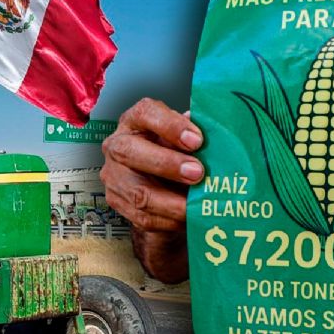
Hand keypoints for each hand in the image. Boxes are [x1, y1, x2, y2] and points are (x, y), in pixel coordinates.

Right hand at [101, 98, 202, 281]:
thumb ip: (195, 136)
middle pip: (131, 152)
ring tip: (198, 204)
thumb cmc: (175, 152)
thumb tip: (219, 138)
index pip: (146, 113)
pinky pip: (143, 217)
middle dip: (167, 164)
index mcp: (136, 120)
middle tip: (198, 173)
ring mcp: (114, 175)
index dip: (171, 126)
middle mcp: (118, 145)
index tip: (197, 140)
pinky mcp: (118, 202)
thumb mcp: (185, 139)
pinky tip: (189, 217)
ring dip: (172, 202)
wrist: (159, 183)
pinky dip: (170, 220)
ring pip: (138, 192)